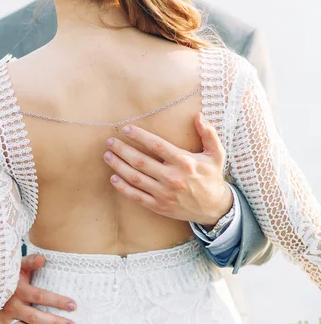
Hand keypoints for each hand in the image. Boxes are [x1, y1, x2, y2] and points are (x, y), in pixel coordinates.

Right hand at [0, 254, 76, 323]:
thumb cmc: (9, 276)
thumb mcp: (18, 266)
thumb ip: (30, 262)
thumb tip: (43, 258)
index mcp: (18, 290)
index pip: (40, 296)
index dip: (57, 301)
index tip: (73, 305)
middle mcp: (11, 306)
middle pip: (35, 317)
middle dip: (54, 323)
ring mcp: (5, 319)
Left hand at [103, 113, 232, 227]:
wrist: (215, 208)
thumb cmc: (212, 177)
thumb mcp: (216, 154)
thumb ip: (209, 134)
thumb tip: (199, 116)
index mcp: (184, 162)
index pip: (156, 145)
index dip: (139, 136)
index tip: (126, 129)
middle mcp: (172, 178)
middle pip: (140, 161)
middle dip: (122, 150)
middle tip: (110, 142)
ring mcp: (164, 193)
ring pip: (135, 178)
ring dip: (118, 166)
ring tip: (107, 156)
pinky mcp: (159, 206)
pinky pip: (137, 196)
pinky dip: (123, 187)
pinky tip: (113, 178)